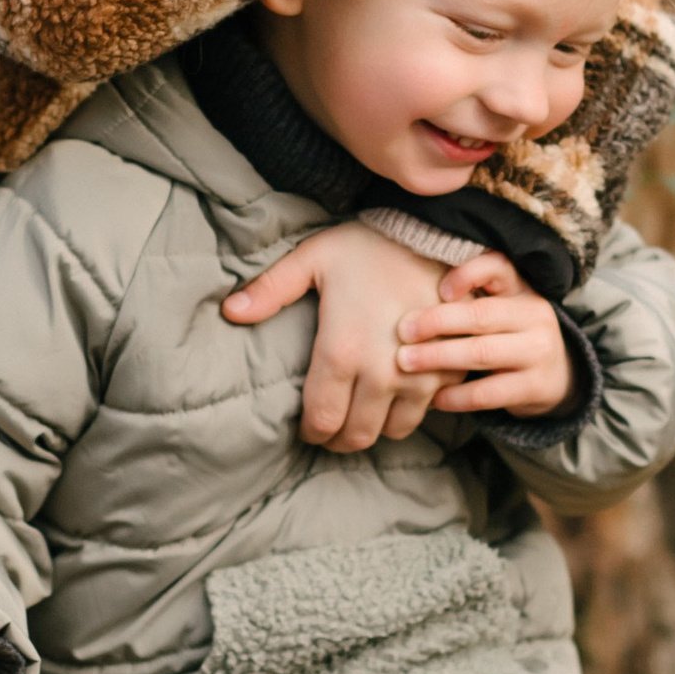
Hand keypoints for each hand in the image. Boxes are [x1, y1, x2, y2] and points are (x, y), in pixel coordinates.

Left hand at [220, 217, 451, 450]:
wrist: (434, 235)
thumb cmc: (368, 245)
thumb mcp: (312, 258)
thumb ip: (271, 289)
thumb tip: (229, 312)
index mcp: (341, 351)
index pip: (322, 420)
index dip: (312, 432)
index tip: (308, 428)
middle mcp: (380, 374)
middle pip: (356, 435)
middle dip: (339, 438)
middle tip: (331, 428)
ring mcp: (418, 377)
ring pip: (391, 431)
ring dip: (374, 428)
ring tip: (361, 415)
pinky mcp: (446, 372)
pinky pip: (425, 413)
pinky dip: (406, 413)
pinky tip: (393, 398)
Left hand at [397, 252, 575, 417]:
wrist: (559, 376)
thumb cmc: (511, 334)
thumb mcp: (501, 306)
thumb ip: (470, 295)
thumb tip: (409, 294)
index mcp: (522, 288)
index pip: (498, 267)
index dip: (467, 274)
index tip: (438, 289)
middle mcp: (535, 315)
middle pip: (481, 314)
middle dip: (437, 322)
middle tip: (403, 332)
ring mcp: (538, 352)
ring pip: (482, 353)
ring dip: (439, 357)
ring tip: (407, 362)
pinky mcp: (535, 387)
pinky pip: (488, 392)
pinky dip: (457, 395)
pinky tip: (435, 397)